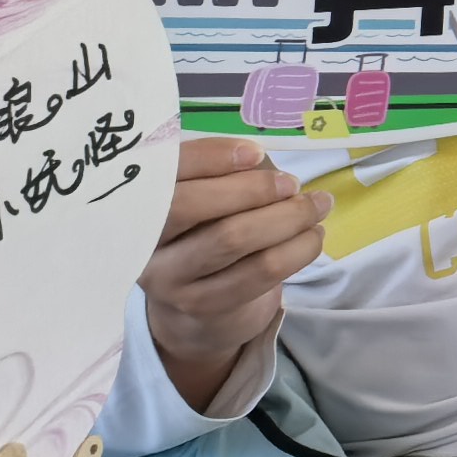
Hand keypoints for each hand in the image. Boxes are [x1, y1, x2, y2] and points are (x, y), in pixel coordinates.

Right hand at [140, 136, 327, 411]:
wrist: (197, 302)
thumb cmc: (207, 230)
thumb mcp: (206, 197)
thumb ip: (222, 173)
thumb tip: (256, 158)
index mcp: (137, 202)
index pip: (164, 171)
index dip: (210, 157)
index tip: (255, 152)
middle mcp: (143, 242)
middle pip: (190, 207)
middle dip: (250, 189)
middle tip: (291, 183)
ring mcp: (169, 279)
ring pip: (231, 239)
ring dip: (286, 217)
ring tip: (318, 205)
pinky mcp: (203, 304)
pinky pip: (259, 272)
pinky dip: (297, 249)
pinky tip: (312, 235)